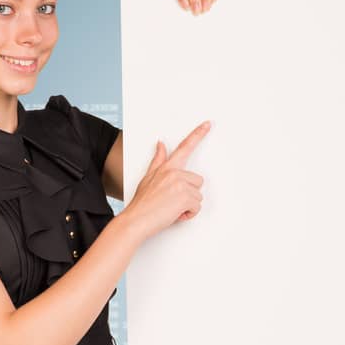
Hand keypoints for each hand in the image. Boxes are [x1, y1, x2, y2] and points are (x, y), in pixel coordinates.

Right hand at [124, 121, 211, 239]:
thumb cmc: (142, 202)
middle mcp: (174, 172)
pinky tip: (175, 214)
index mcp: (167, 167)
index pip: (184, 147)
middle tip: (172, 201)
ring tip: (171, 208)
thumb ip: (158, 160)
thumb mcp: (148, 177)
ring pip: (198, 195)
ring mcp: (180, 184)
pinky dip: (189, 214)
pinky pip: (197, 206)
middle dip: (189, 194)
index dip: (198, 134)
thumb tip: (161, 144)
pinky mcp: (185, 196)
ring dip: (188, 205)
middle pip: (197, 181)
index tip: (208, 124)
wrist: (136, 220)